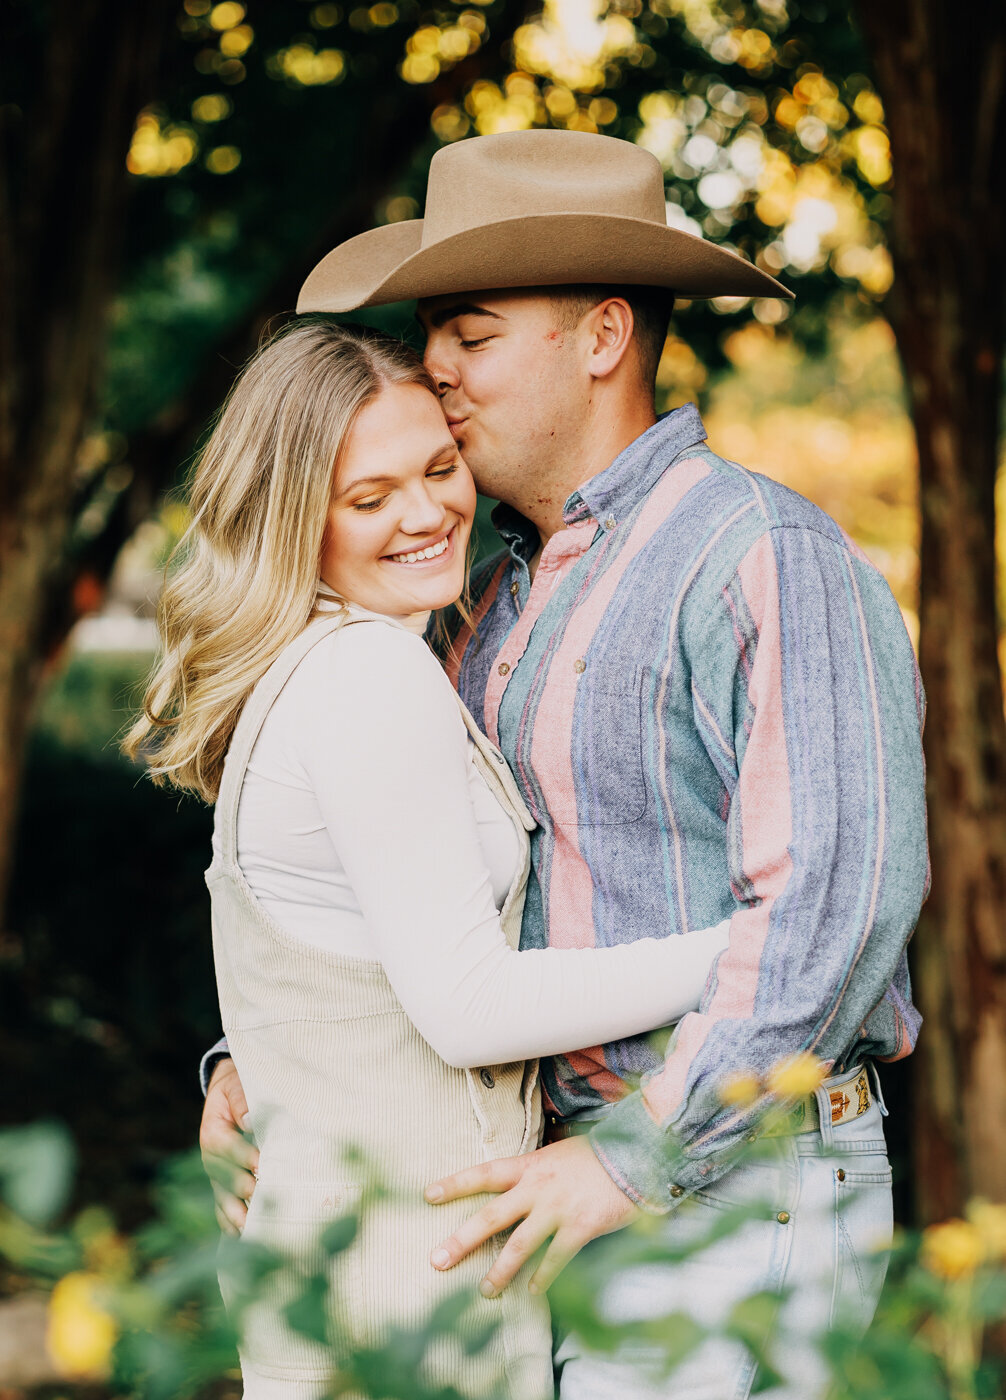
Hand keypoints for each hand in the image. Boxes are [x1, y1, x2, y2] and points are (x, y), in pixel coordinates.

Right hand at [199, 1058, 258, 1235]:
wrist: (226, 1094)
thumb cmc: (236, 1089)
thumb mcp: (236, 1086)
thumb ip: (241, 1100)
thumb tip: (249, 1118)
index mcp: (212, 1131)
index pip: (226, 1146)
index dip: (243, 1156)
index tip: (261, 1165)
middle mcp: (209, 1157)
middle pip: (223, 1176)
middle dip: (243, 1187)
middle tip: (261, 1197)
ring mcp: (215, 1174)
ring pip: (221, 1196)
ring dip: (236, 1212)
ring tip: (251, 1227)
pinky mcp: (221, 1184)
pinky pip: (221, 1206)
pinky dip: (229, 1221)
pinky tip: (239, 1235)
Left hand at [425, 1136, 639, 1295]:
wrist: (635, 1155)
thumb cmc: (596, 1156)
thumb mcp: (558, 1156)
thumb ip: (534, 1175)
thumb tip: (514, 1192)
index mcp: (530, 1166)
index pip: (485, 1173)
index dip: (456, 1183)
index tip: (427, 1194)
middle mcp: (537, 1187)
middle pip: (491, 1215)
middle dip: (461, 1239)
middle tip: (436, 1260)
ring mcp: (558, 1208)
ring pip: (519, 1245)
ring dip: (499, 1271)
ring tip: (484, 1290)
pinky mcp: (580, 1227)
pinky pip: (556, 1259)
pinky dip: (543, 1278)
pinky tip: (533, 1292)